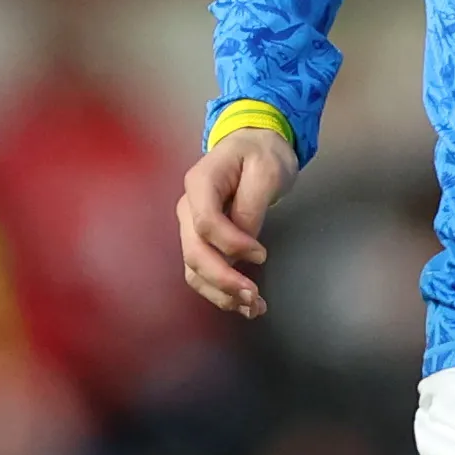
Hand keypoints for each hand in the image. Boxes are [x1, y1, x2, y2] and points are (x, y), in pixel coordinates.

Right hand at [176, 123, 297, 317]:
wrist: (254, 147)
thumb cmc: (261, 154)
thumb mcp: (266, 170)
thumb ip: (252, 205)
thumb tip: (246, 242)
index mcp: (200, 183)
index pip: (205, 223)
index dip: (232, 244)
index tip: (262, 254)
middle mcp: (188, 207)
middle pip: (194, 252)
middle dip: (223, 279)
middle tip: (254, 296)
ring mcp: (190, 226)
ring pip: (194, 269)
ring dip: (220, 293)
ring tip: (253, 307)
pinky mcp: (201, 241)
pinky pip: (202, 272)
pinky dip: (220, 292)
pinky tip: (243, 304)